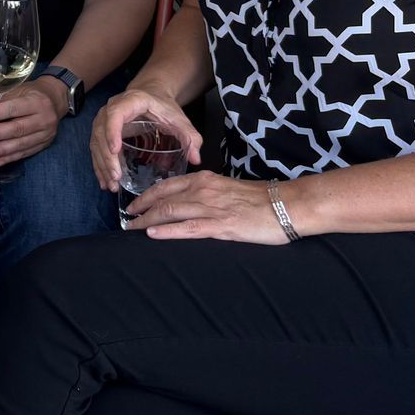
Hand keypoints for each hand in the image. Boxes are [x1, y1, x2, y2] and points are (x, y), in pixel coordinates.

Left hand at [0, 81, 62, 166]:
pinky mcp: (44, 145)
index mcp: (37, 101)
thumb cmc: (29, 95)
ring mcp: (46, 134)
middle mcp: (44, 118)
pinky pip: (25, 153)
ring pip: (22, 143)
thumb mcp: (16, 91)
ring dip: (2, 150)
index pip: (14, 108)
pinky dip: (10, 158)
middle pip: (18, 128)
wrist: (54, 101)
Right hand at [91, 85, 201, 192]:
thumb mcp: (179, 119)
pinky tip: (106, 181)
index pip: (115, 114)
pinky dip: (100, 165)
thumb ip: (190, 137)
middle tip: (116, 177)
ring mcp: (104, 120)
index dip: (112, 131)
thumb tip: (196, 158)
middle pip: (101, 132)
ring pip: (96, 143)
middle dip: (107, 157)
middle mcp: (112, 109)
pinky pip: (96, 149)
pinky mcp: (102, 131)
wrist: (151, 95)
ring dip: (101, 165)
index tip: (116, 150)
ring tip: (111, 184)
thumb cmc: (163, 107)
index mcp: (131, 102)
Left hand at [121, 171, 290, 244]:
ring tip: (131, 229)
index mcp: (204, 180)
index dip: (147, 196)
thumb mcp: (228, 189)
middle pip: (162, 198)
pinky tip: (152, 234)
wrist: (288, 205)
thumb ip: (208, 193)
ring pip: (170, 212)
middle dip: (141, 209)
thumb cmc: (261, 200)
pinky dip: (167, 231)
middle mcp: (203, 190)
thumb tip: (190, 203)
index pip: (166, 186)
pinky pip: (188, 228)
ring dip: (147, 221)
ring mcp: (211, 207)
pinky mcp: (221, 225)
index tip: (134, 205)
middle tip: (126, 219)